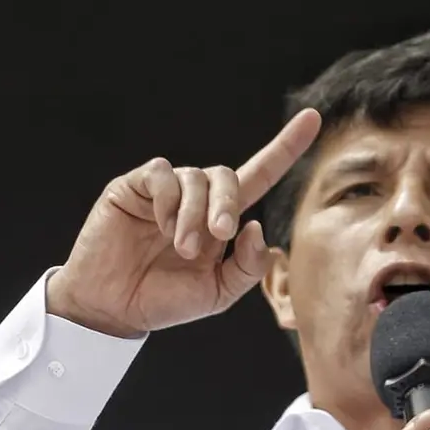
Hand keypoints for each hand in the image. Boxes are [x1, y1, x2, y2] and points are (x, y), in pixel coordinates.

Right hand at [47, 108, 322, 337]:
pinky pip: (162, 175)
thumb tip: (256, 226)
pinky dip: (167, 201)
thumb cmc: (164, 301)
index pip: (259, 175)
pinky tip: (158, 227)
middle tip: (219, 235)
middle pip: (227, 176)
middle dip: (228, 204)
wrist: (115, 309)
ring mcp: (165, 190)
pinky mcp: (133, 187)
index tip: (314, 120)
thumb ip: (248, 266)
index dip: (285, 148)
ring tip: (182, 247)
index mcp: (220, 219)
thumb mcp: (218, 293)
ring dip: (195, 214)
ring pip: (196, 177)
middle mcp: (196, 199)